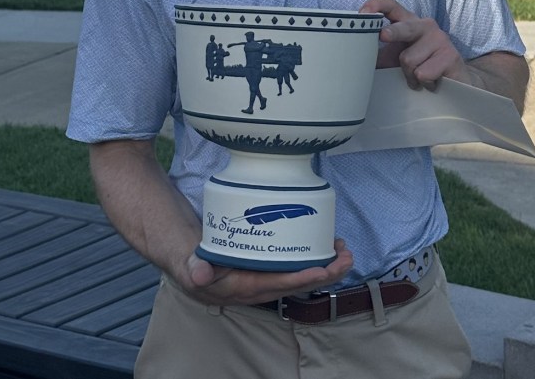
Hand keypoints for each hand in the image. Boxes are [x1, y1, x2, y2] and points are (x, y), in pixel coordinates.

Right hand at [179, 239, 353, 306]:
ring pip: (301, 276)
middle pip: (298, 282)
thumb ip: (196, 269)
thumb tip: (199, 274)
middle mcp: (260, 287)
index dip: (303, 277)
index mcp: (244, 287)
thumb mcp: (191, 265)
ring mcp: (265, 279)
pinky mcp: (267, 268)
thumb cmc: (193, 263)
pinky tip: (325, 247)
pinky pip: (294, 267)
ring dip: (325, 266)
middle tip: (346, 257)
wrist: (189, 264)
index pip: (279, 283)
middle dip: (325, 272)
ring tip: (343, 250)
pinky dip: (313, 258)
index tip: (324, 269)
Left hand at [361, 0, 468, 91]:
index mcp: (408, 22)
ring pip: (409, 60)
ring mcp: (440, 38)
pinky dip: (422, 83)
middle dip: (393, 32)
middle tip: (383, 36)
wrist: (456, 84)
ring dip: (408, 75)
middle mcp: (425, 25)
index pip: (391, 5)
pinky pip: (423, 73)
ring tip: (418, 78)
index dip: (376, 5)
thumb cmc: (421, 67)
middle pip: (404, 27)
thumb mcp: (397, 59)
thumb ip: (381, 54)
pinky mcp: (451, 55)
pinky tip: (431, 82)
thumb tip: (356, 56)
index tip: (362, 14)